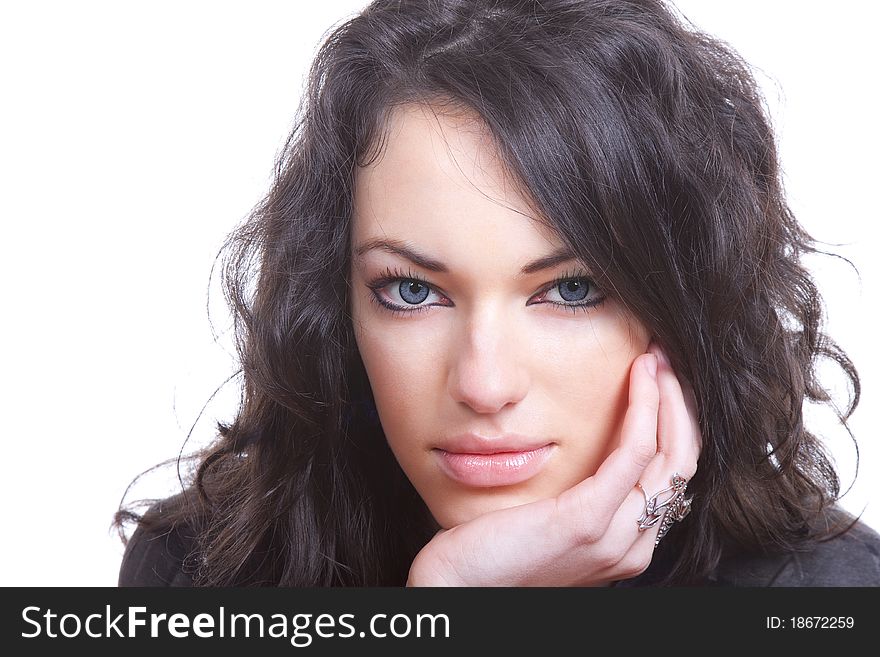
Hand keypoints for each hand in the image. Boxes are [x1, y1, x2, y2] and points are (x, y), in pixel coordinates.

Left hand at [406, 342, 701, 585]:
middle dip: (681, 402)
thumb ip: (580, 496)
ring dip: (669, 396)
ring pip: (671, 454)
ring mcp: (614, 537)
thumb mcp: (549, 520)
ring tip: (657, 357)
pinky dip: (644, 407)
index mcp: (626, 544)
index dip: (676, 421)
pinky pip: (634, 452)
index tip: (662, 378)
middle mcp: (632, 546)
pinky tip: (639, 377)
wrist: (458, 589)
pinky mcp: (587, 521)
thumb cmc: (495, 551)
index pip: (673, 475)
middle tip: (665, 357)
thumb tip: (589, 449)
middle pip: (682, 461)